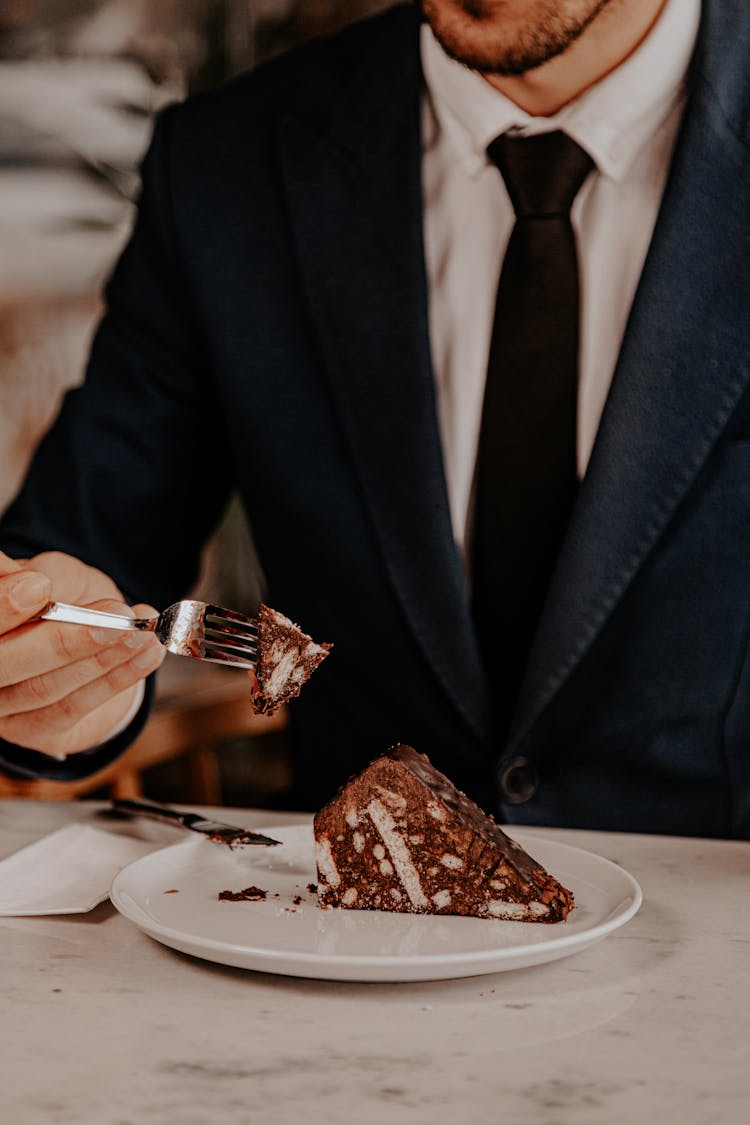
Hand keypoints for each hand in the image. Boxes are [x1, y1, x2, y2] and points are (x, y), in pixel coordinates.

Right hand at [0, 551, 164, 756]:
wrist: (90, 637)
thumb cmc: (67, 597)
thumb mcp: (60, 575)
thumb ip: (51, 576)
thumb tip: (42, 582)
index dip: (4, 606)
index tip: (39, 585)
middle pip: (5, 663)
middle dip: (63, 640)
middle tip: (117, 617)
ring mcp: (2, 706)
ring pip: (43, 688)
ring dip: (102, 658)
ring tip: (140, 633)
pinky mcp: (32, 730)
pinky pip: (72, 708)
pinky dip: (116, 680)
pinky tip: (148, 655)